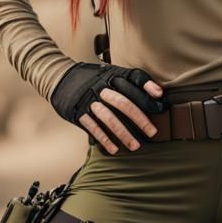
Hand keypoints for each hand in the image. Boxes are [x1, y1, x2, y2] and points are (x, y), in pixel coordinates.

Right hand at [50, 63, 165, 153]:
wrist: (60, 77)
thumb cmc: (93, 78)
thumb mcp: (111, 73)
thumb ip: (133, 82)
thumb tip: (159, 93)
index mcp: (112, 74)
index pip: (134, 79)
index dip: (148, 90)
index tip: (161, 103)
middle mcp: (102, 86)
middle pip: (124, 103)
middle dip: (140, 119)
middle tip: (152, 132)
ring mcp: (89, 100)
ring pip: (109, 118)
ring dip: (124, 133)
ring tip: (135, 146)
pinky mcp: (78, 112)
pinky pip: (93, 127)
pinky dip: (104, 139)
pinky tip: (114, 149)